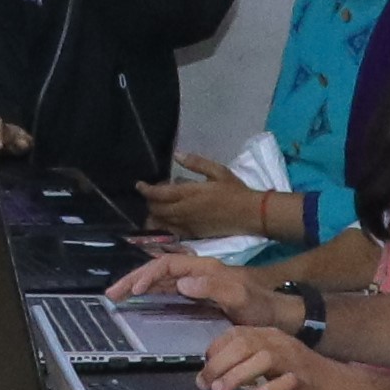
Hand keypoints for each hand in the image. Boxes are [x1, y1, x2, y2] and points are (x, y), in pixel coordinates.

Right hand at [112, 249, 270, 316]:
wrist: (277, 313)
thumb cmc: (261, 306)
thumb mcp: (241, 297)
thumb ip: (214, 288)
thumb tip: (182, 282)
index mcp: (205, 268)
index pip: (168, 264)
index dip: (149, 275)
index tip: (135, 290)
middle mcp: (197, 271)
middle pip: (158, 268)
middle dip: (134, 278)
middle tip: (112, 293)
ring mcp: (197, 282)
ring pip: (160, 278)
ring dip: (138, 285)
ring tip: (117, 296)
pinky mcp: (197, 294)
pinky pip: (168, 289)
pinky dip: (150, 292)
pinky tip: (140, 299)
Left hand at [138, 154, 272, 240]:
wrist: (250, 215)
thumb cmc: (235, 190)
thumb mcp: (217, 170)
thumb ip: (195, 163)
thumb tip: (177, 155)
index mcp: (189, 194)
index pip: (159, 193)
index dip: (146, 189)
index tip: (139, 185)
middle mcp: (184, 211)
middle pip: (156, 209)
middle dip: (149, 202)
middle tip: (152, 194)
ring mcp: (187, 225)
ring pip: (161, 222)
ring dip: (154, 215)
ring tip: (155, 208)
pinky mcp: (193, 235)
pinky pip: (171, 232)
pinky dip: (163, 226)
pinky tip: (165, 221)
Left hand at [202, 325, 380, 389]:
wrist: (339, 386)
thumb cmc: (298, 375)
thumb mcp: (269, 363)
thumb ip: (244, 362)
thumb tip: (210, 372)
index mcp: (269, 336)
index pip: (235, 334)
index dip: (215, 350)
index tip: (202, 369)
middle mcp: (279, 343)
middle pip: (244, 344)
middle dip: (220, 364)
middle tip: (205, 384)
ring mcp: (293, 361)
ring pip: (262, 358)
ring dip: (237, 375)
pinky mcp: (305, 381)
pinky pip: (285, 382)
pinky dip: (266, 389)